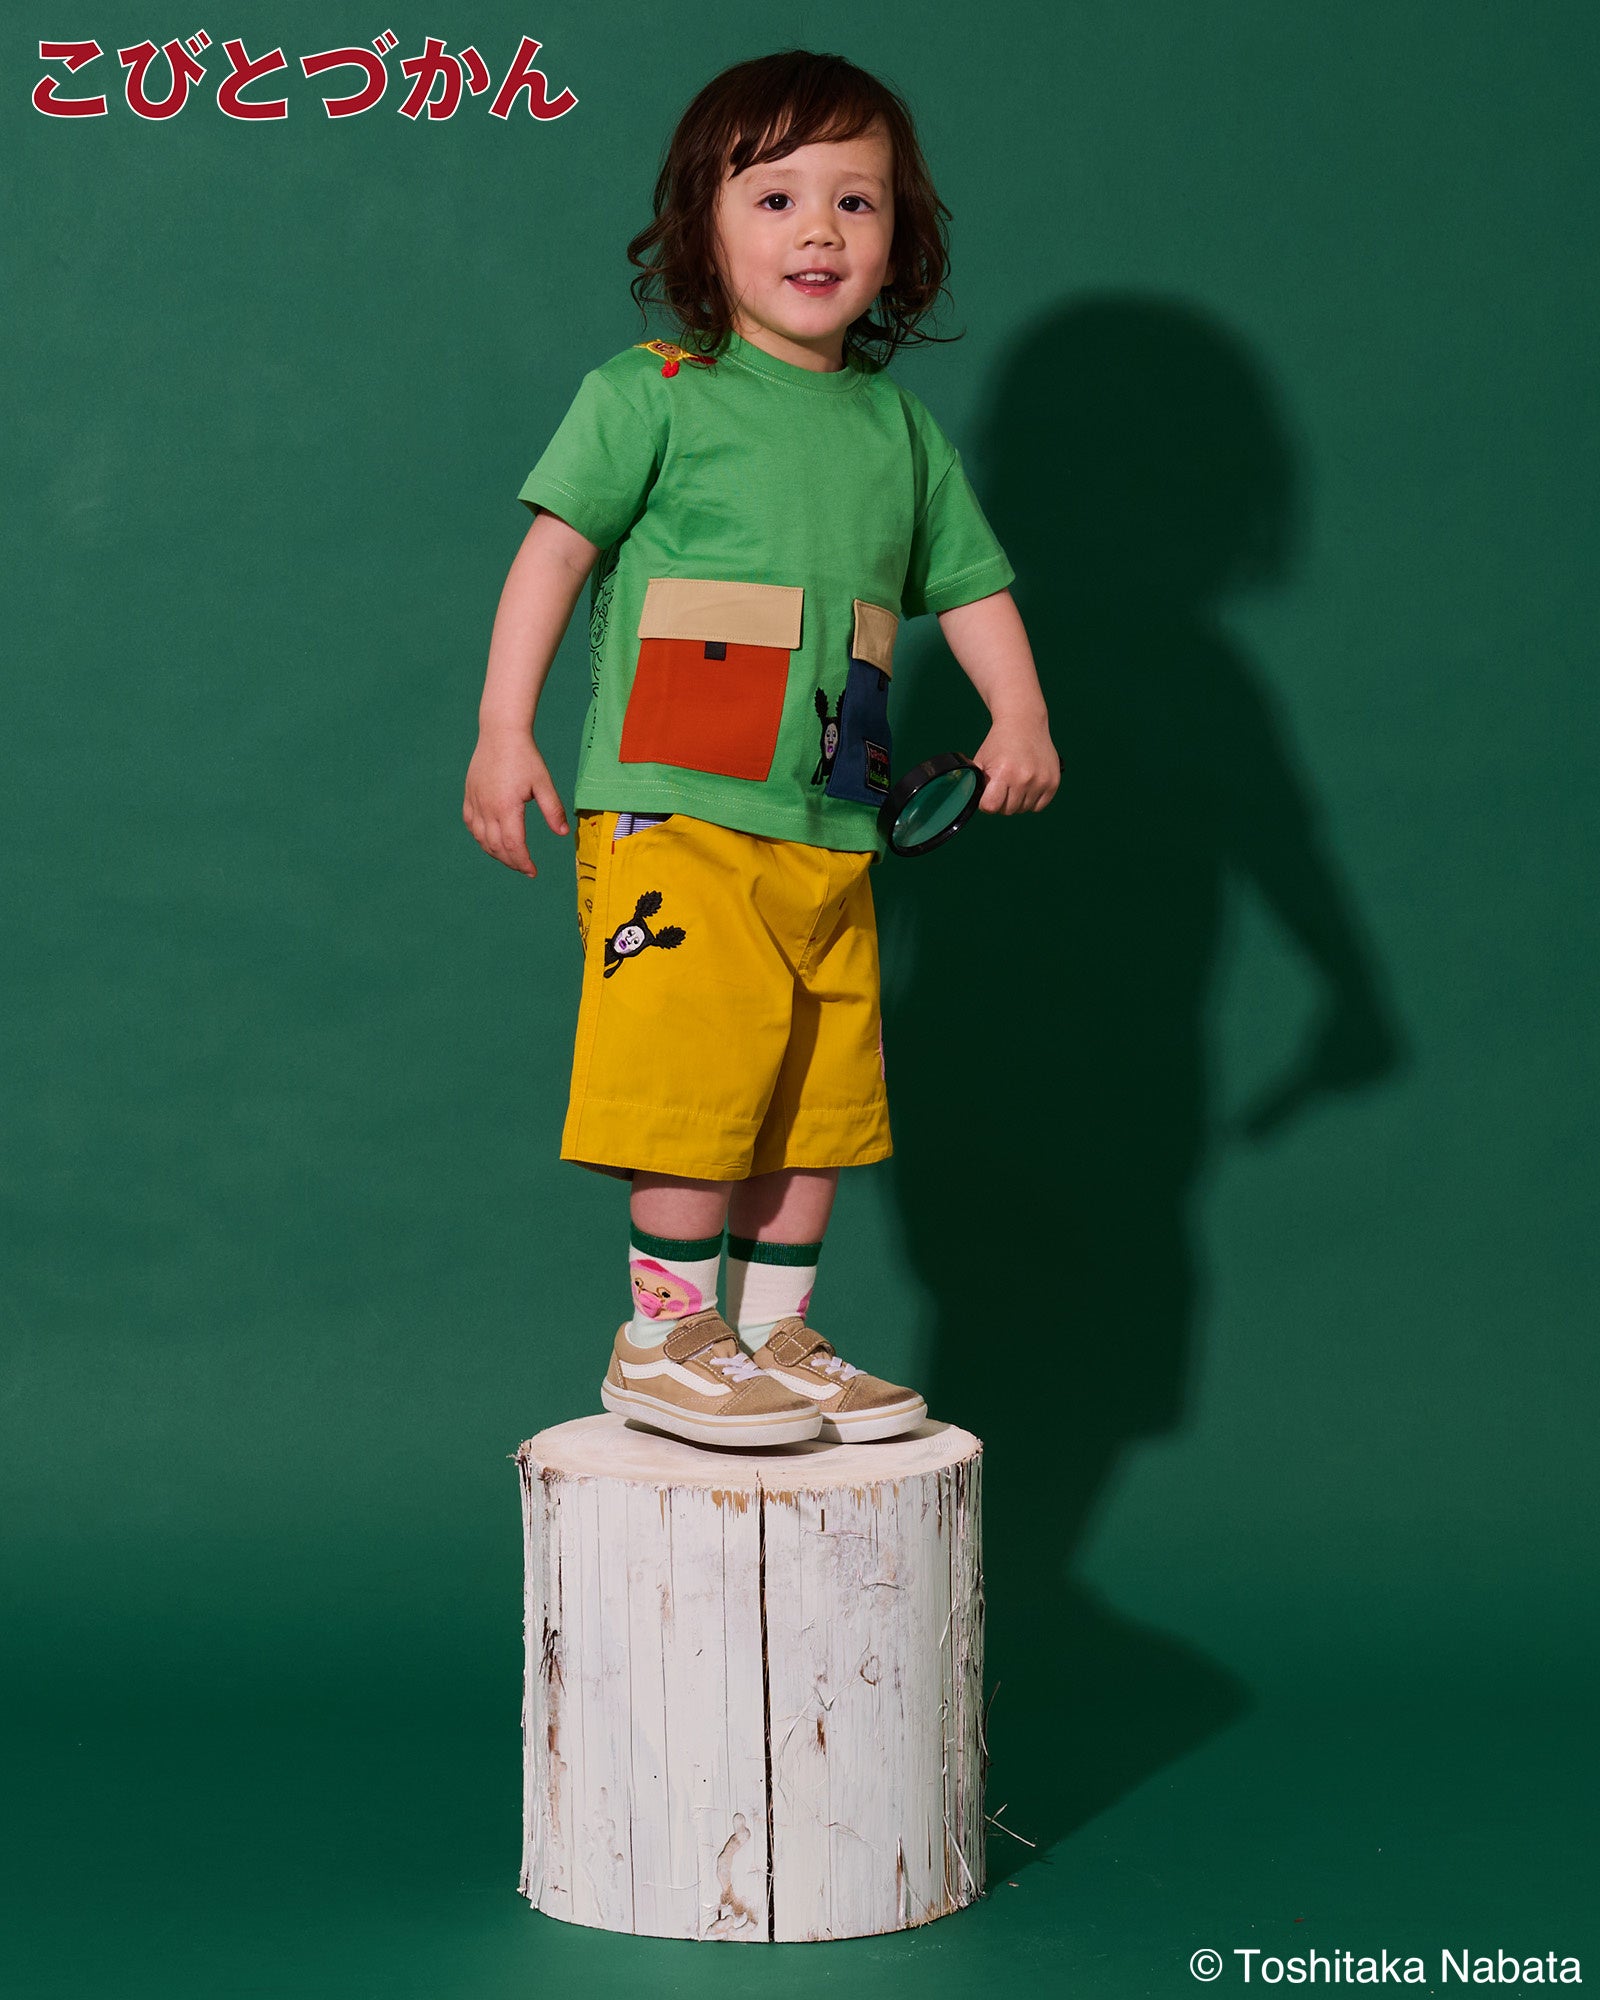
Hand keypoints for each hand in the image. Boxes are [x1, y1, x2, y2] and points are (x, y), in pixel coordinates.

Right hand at [463, 728, 568, 876]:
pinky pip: (471, 824)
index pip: (513, 845)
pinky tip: (491, 840)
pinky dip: (480, 837)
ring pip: (482, 838)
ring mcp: (476, 801)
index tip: (533, 871)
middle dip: (511, 862)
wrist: (500, 733)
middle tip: (525, 868)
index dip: (523, 862)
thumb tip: (562, 833)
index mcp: (507, 807)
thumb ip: (553, 810)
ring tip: (511, 858)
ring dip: (496, 852)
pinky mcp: (470, 795)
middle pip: (496, 847)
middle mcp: (487, 808)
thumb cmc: (525, 756)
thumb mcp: (543, 783)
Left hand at [971, 716, 1060, 813]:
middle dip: (1002, 801)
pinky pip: (1039, 806)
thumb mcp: (982, 761)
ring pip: (1023, 809)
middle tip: (1002, 785)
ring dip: (1017, 800)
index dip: (986, 803)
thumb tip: (975, 803)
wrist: (1024, 723)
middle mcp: (1024, 778)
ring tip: (1015, 782)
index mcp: (1003, 772)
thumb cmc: (999, 743)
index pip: (991, 807)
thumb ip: (978, 784)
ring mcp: (1040, 781)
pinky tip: (1027, 785)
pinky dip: (1032, 800)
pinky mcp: (1053, 782)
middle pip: (1008, 810)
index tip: (987, 794)